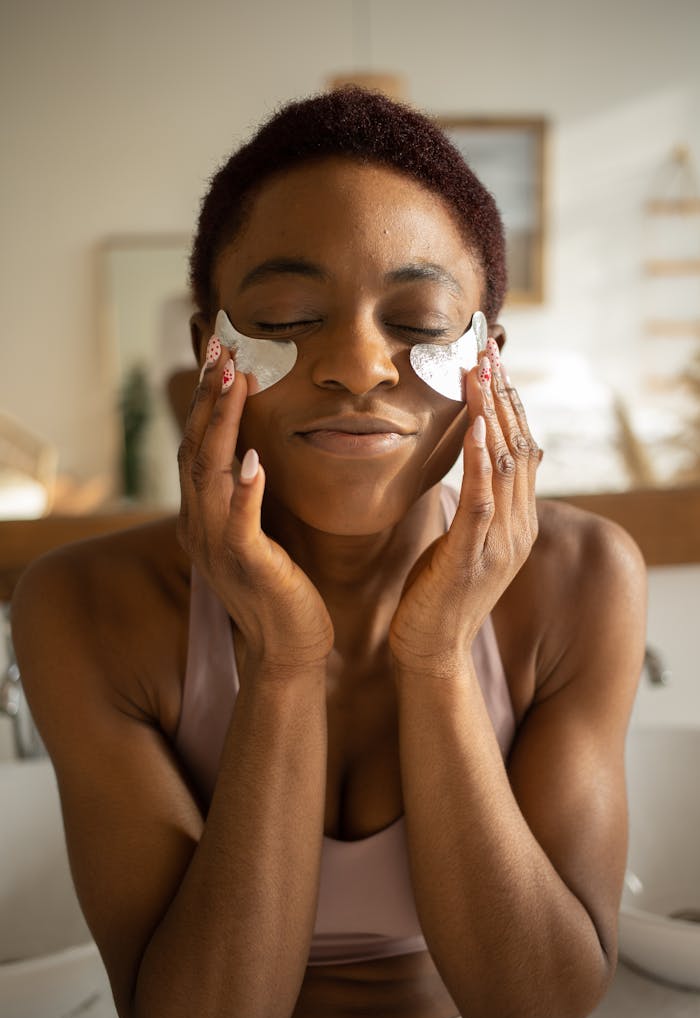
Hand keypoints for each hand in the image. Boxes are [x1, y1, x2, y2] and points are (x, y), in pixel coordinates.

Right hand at [177, 340, 333, 673]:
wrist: (288, 648)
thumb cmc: (281, 587)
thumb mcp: (257, 532)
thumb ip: (248, 494)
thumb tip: (254, 452)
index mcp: (203, 515)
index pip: (197, 444)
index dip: (205, 398)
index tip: (218, 354)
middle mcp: (199, 525)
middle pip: (195, 447)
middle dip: (206, 396)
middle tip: (219, 348)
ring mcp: (218, 546)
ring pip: (209, 474)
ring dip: (222, 426)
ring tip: (234, 382)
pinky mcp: (246, 566)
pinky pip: (239, 523)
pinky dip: (243, 491)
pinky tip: (253, 460)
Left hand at [389, 340, 540, 673]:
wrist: (430, 650)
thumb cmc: (439, 594)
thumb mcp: (467, 541)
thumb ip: (483, 502)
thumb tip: (489, 464)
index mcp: (517, 523)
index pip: (522, 450)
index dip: (510, 405)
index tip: (494, 364)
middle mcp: (518, 528)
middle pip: (520, 448)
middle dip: (504, 397)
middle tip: (488, 352)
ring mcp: (500, 543)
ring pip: (505, 465)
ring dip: (493, 415)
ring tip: (480, 373)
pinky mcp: (472, 557)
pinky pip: (482, 499)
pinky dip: (481, 460)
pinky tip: (476, 426)